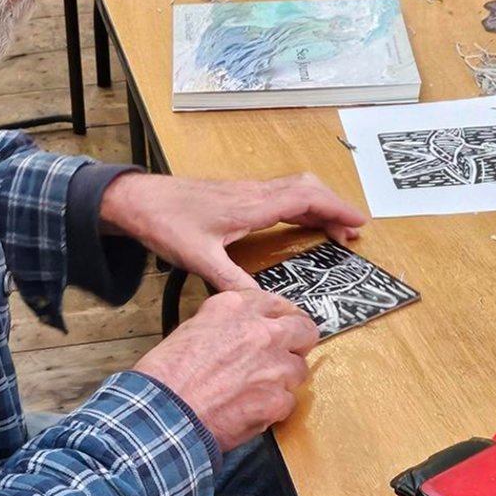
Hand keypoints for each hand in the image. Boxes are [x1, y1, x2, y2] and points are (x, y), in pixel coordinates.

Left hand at [100, 172, 366, 291]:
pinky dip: (300, 205)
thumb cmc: (166, 223)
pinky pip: (280, 194)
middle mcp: (253, 193)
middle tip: (352, 233)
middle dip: (334, 208)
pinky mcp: (236, 195)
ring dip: (319, 206)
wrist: (138, 201)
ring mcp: (245, 191)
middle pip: (307, 189)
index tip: (358, 224)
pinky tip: (299, 222)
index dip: (336, 209)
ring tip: (335, 230)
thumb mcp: (199, 258)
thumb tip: (263, 306)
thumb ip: (232, 282)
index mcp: (250, 204)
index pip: (306, 198)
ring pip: (295, 189)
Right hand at [134, 289, 318, 451]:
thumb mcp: (193, 327)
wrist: (164, 413)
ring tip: (259, 388)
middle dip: (297, 342)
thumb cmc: (168, 375)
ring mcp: (274, 366)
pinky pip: (288, 402)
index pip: (278, 303)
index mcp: (237, 307)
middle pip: (304, 330)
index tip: (281, 326)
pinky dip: (273, 407)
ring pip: (298, 369)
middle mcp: (262, 331)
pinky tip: (252, 409)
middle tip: (285, 354)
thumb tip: (242, 330)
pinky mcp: (277, 400)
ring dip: (284, 378)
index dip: (281, 318)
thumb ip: (226, 322)